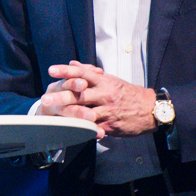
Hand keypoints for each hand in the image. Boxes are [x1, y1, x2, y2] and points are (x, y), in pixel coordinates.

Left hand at [39, 62, 156, 137]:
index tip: (51, 70)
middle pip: (79, 94)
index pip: (82, 73)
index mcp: (103, 81)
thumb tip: (73, 64)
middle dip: (61, 97)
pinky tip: (70, 131)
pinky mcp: (109, 125)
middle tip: (45, 99)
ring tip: (54, 117)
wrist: (150, 109)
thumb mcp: (110, 80)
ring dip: (68, 116)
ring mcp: (107, 110)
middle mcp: (104, 94)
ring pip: (85, 113)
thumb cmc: (128, 93)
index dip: (66, 71)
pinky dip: (82, 129)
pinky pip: (93, 128)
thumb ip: (89, 73)